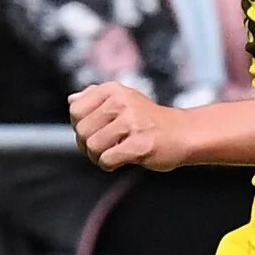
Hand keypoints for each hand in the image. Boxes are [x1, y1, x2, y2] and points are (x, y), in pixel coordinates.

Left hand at [71, 83, 188, 170]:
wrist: (183, 133)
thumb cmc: (149, 120)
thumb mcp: (124, 100)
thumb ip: (96, 98)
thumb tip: (71, 100)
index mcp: (114, 89)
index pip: (75, 110)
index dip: (80, 125)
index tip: (95, 131)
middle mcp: (122, 102)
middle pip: (81, 130)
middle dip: (87, 145)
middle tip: (104, 147)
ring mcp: (132, 123)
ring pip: (92, 146)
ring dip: (98, 157)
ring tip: (113, 153)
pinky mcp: (140, 144)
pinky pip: (107, 160)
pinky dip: (109, 165)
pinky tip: (120, 160)